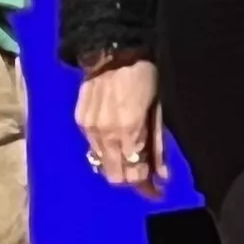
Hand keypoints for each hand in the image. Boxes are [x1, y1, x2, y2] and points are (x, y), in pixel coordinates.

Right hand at [78, 57, 166, 193]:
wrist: (112, 50)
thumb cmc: (144, 75)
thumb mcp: (158, 109)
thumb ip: (158, 145)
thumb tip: (163, 177)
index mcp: (128, 132)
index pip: (134, 174)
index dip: (146, 188)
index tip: (158, 192)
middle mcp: (105, 135)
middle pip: (116, 176)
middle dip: (133, 180)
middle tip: (147, 176)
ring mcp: (89, 129)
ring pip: (102, 164)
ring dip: (119, 166)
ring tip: (133, 158)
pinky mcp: (80, 121)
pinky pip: (93, 148)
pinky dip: (106, 151)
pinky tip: (118, 143)